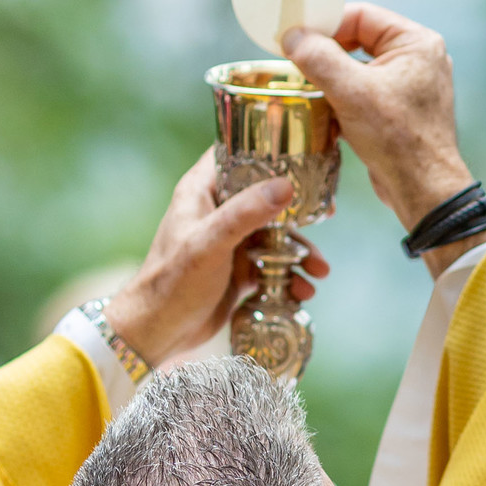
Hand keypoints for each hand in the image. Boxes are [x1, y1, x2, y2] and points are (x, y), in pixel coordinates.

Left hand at [103, 150, 328, 367]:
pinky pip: (272, 266)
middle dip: (298, 212)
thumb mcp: (209, 243)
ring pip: (274, 236)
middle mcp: (216, 211)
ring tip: (319, 272)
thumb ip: (245, 213)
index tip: (304, 158)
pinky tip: (303, 292)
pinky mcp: (237, 270)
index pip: (237, 155)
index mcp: (202, 191)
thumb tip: (286, 186)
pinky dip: (289, 276)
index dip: (269, 153)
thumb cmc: (173, 282)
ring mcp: (228, 241)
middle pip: (265, 197)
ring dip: (299, 252)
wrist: (157, 332)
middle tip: (329, 215)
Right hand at [283, 5, 485, 272]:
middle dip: (327, 54)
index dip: (326, 24)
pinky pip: (364, 93)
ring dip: (332, 80)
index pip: (362, 16)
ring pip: (359, 69)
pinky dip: (343, 99)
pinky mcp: (401, 110)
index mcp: (416, 42)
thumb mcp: (351, 92)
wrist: (423, 190)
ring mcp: (410, 85)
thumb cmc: (397, 139)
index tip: (295, 36)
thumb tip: (293, 36)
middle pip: (359, 41)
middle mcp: (418, 59)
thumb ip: (319, 58)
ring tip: (308, 89)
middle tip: (296, 62)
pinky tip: (325, 113)